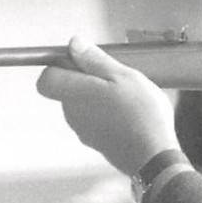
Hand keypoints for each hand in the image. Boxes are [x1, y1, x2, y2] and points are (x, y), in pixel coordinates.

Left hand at [36, 36, 178, 174]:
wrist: (155, 157)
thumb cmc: (142, 117)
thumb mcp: (123, 76)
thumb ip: (94, 59)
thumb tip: (74, 45)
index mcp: (75, 94)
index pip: (46, 77)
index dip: (62, 64)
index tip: (84, 60)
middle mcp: (72, 114)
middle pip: (66, 88)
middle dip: (85, 78)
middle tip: (114, 76)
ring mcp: (82, 130)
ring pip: (81, 103)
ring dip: (98, 95)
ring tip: (125, 96)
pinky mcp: (95, 141)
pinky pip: (93, 119)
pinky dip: (105, 112)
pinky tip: (127, 113)